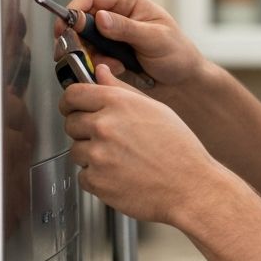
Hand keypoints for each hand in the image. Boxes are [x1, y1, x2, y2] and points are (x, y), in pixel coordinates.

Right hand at [59, 0, 202, 88]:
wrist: (182, 82)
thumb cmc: (178, 54)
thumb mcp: (155, 39)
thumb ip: (127, 28)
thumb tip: (101, 18)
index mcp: (128, 1)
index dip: (74, 10)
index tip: (65, 27)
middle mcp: (115, 15)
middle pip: (79, 20)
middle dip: (78, 38)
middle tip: (85, 53)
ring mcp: (109, 35)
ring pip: (81, 41)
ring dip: (91, 56)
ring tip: (115, 64)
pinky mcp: (107, 54)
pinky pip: (89, 58)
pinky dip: (98, 66)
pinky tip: (117, 70)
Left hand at [60, 64, 218, 223]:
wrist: (190, 187)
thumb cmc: (180, 150)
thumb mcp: (156, 109)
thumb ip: (122, 89)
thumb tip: (101, 73)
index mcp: (118, 103)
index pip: (73, 94)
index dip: (71, 102)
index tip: (73, 107)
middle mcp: (104, 125)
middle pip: (70, 123)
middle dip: (84, 130)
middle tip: (108, 138)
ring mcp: (98, 154)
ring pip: (76, 150)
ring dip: (91, 155)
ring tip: (121, 159)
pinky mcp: (96, 181)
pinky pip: (84, 176)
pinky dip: (98, 178)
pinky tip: (121, 175)